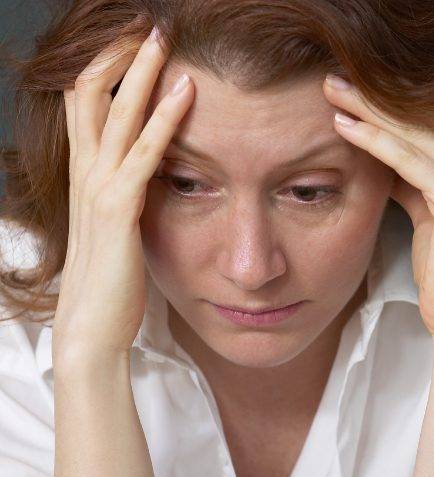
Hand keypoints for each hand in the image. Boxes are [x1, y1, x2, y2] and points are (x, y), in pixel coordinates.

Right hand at [53, 25, 193, 366]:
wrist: (92, 328)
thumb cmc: (111, 282)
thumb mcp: (119, 227)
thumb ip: (129, 196)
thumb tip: (151, 178)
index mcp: (85, 175)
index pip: (86, 106)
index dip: (104, 69)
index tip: (133, 41)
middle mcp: (85, 173)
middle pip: (90, 93)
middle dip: (117, 54)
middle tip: (146, 23)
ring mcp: (100, 188)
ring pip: (115, 112)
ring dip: (140, 70)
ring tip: (162, 36)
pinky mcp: (120, 209)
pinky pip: (145, 153)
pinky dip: (165, 118)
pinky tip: (187, 91)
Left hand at [322, 75, 433, 347]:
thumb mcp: (426, 207)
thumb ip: (412, 173)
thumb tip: (377, 142)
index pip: (432, 116)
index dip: (389, 99)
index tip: (350, 84)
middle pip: (423, 115)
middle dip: (374, 95)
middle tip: (332, 79)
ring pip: (413, 131)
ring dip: (368, 109)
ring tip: (331, 94)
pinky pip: (407, 158)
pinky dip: (373, 140)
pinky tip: (343, 127)